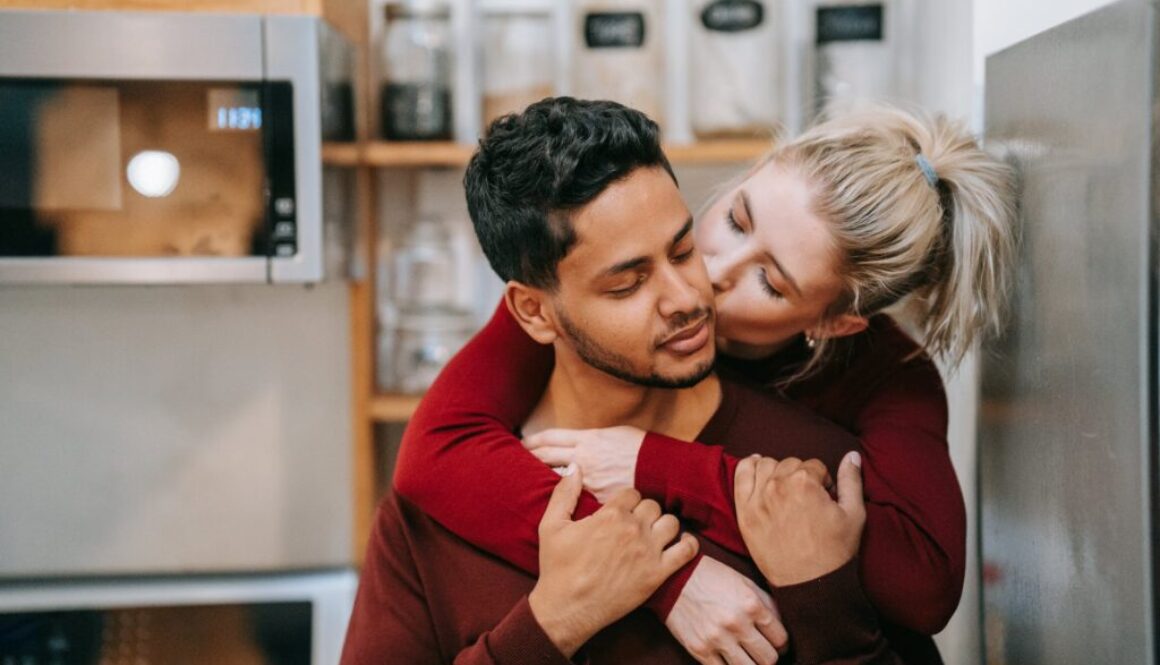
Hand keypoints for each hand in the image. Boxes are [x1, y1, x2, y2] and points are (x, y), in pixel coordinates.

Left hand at [523, 426, 645, 503]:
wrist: (663, 469)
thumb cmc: (642, 449)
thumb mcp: (615, 434)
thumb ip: (593, 439)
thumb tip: (578, 442)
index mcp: (588, 439)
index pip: (551, 437)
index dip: (533, 440)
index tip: (521, 443)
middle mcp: (584, 458)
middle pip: (546, 454)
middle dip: (529, 457)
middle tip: (512, 459)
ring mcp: (589, 479)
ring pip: (556, 477)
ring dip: (541, 477)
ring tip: (527, 481)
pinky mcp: (597, 498)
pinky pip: (575, 498)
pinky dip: (564, 499)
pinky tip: (556, 505)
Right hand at [529, 469, 698, 656]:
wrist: (566, 608)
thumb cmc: (557, 567)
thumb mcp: (551, 525)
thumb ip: (564, 492)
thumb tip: (575, 467)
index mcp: (610, 515)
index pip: (632, 492)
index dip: (626, 501)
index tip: (621, 512)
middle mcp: (632, 529)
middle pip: (652, 505)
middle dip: (644, 512)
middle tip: (635, 525)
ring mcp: (648, 552)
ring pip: (671, 523)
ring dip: (664, 526)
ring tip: (654, 535)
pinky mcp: (657, 574)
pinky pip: (686, 551)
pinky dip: (688, 545)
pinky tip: (681, 545)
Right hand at [664, 556, 787, 664]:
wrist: (674, 577)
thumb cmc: (713, 577)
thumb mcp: (744, 582)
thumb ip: (767, 604)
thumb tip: (783, 627)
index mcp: (751, 604)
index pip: (781, 639)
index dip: (782, 644)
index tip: (776, 644)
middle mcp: (736, 623)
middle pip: (768, 659)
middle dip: (768, 657)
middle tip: (762, 652)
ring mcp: (717, 638)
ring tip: (747, 658)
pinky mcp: (699, 649)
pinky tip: (728, 659)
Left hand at [734, 452, 864, 586]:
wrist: (811, 584)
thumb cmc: (834, 551)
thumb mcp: (854, 514)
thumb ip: (851, 480)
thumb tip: (851, 455)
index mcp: (805, 482)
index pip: (814, 465)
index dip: (823, 480)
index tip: (824, 497)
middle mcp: (778, 485)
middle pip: (790, 464)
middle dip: (801, 476)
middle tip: (807, 498)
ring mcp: (758, 498)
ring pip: (765, 465)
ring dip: (777, 471)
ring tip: (786, 487)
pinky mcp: (744, 513)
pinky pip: (741, 476)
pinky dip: (747, 467)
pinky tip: (755, 465)